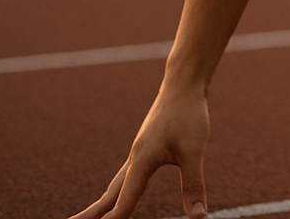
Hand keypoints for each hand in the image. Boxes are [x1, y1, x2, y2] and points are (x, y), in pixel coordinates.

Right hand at [69, 85, 209, 218]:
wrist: (183, 84)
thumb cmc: (188, 114)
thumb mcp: (195, 151)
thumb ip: (193, 185)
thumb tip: (198, 218)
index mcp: (141, 162)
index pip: (124, 201)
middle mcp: (135, 159)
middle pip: (110, 194)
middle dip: (92, 214)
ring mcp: (138, 152)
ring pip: (116, 184)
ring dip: (104, 203)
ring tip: (92, 217)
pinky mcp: (146, 147)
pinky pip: (127, 175)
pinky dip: (118, 190)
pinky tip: (124, 191)